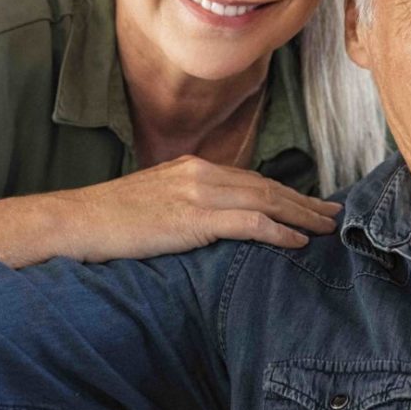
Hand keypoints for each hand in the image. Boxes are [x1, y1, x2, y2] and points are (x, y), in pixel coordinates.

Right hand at [42, 156, 342, 262]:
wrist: (77, 220)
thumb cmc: (110, 219)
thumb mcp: (154, 201)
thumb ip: (186, 204)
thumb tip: (211, 223)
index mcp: (193, 167)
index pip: (251, 179)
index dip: (285, 192)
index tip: (309, 204)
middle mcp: (201, 173)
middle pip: (266, 186)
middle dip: (303, 201)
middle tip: (333, 214)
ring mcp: (198, 193)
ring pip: (265, 200)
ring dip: (301, 215)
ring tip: (326, 228)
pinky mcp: (193, 218)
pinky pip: (248, 222)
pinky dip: (278, 231)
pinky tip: (297, 242)